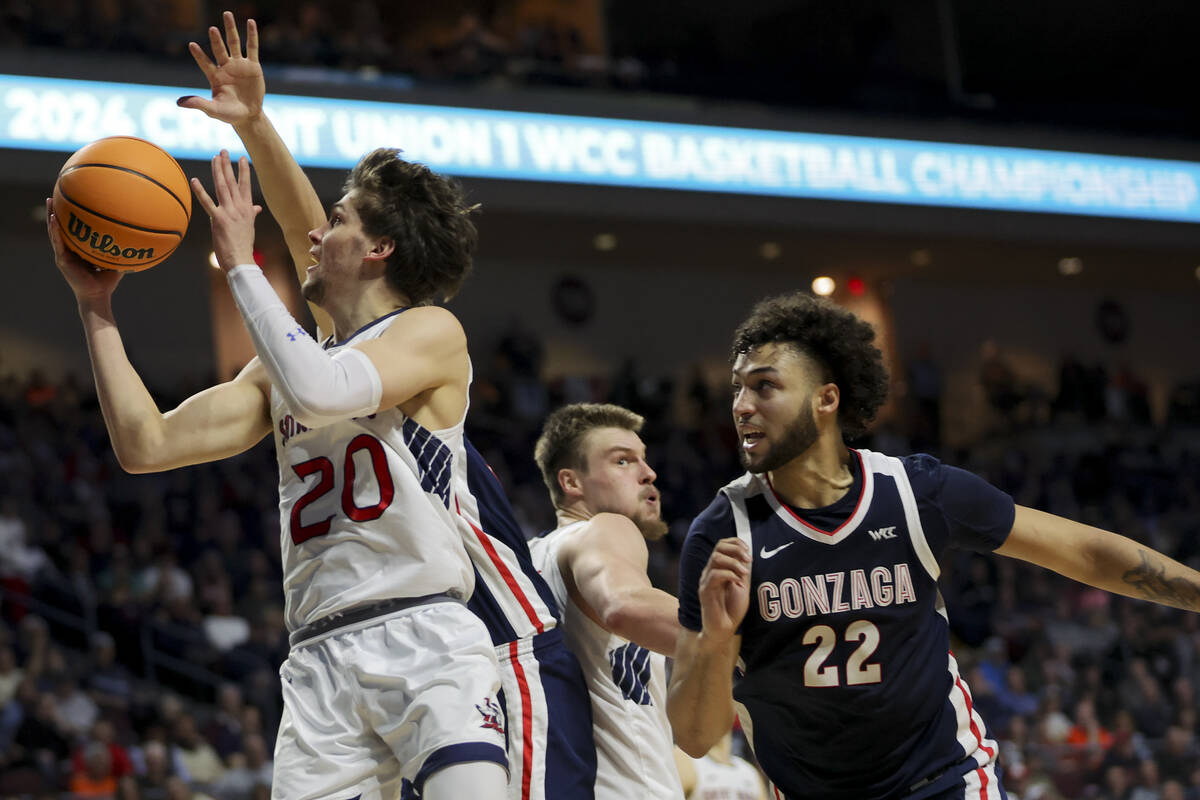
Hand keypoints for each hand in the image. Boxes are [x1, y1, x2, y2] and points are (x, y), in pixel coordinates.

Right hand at [46, 198, 122, 303]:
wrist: (98, 296)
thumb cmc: (107, 282)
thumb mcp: (114, 261)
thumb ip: (120, 249)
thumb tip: (135, 237)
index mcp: (78, 251)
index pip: (72, 231)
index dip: (69, 218)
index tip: (70, 202)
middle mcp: (68, 251)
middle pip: (60, 228)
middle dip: (56, 212)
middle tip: (54, 196)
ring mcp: (64, 255)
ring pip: (55, 232)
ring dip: (51, 216)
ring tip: (49, 202)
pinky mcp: (62, 260)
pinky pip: (58, 242)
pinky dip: (55, 230)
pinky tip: (53, 219)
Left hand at [177, 11, 264, 126]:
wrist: (248, 115)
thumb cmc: (229, 113)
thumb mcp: (213, 110)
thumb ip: (198, 104)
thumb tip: (179, 102)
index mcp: (215, 76)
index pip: (205, 63)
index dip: (199, 55)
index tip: (191, 44)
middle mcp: (225, 67)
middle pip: (219, 49)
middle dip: (216, 39)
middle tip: (212, 28)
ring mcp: (239, 65)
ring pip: (234, 43)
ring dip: (230, 29)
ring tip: (227, 14)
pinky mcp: (253, 66)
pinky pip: (252, 47)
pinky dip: (252, 35)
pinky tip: (250, 22)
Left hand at [191, 151, 261, 271]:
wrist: (241, 261)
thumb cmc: (244, 247)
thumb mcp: (249, 227)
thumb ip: (251, 214)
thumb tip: (257, 208)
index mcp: (247, 209)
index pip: (245, 186)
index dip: (244, 171)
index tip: (242, 158)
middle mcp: (239, 208)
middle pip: (232, 182)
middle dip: (228, 165)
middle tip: (223, 151)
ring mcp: (229, 213)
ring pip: (222, 187)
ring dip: (218, 171)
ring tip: (215, 158)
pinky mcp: (218, 220)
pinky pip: (207, 203)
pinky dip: (200, 191)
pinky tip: (194, 180)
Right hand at [698, 538, 750, 642]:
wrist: (724, 629)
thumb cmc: (732, 609)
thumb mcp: (741, 585)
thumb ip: (742, 570)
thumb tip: (748, 555)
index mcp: (718, 568)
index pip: (722, 545)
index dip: (736, 543)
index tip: (749, 552)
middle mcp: (709, 572)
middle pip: (718, 548)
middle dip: (736, 550)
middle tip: (749, 560)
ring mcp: (706, 581)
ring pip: (716, 558)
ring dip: (734, 562)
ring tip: (744, 574)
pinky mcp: (705, 591)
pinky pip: (715, 575)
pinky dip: (730, 575)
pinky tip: (738, 583)